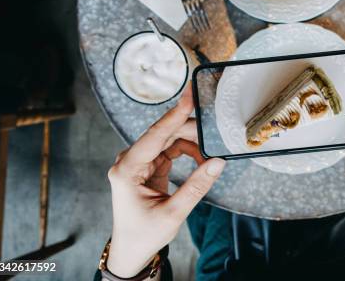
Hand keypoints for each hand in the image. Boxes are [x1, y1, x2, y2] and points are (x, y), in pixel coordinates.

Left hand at [105, 87, 224, 277]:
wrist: (131, 249)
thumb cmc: (145, 234)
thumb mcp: (173, 213)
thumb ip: (196, 187)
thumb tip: (218, 163)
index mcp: (126, 170)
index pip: (154, 135)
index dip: (174, 115)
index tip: (189, 96)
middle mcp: (129, 161)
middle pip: (162, 133)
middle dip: (189, 129)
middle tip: (213, 129)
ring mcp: (137, 162)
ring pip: (167, 139)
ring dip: (190, 142)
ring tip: (209, 153)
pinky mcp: (147, 166)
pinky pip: (169, 149)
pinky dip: (187, 152)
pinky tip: (201, 159)